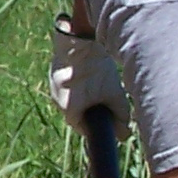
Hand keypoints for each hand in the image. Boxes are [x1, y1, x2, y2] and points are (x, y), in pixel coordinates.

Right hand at [50, 15, 130, 137]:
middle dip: (92, 112)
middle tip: (109, 104)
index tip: (110, 125)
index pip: (82, 128)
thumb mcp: (115, 95)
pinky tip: (91, 78)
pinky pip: (68, 87)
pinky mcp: (55, 75)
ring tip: (100, 88)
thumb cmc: (97, 70)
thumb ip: (120, 117)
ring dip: (86, 98)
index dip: (97, 128)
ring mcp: (54, 87)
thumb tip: (124, 136)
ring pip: (72, 99)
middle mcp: (57, 100)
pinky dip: (80, 87)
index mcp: (68, 109)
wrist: (79, 42)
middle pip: (77, 113)